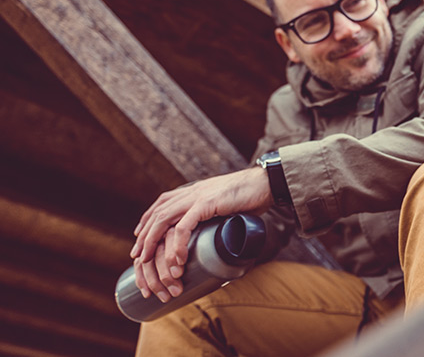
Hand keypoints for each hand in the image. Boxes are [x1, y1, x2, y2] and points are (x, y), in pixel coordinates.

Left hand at [130, 166, 273, 300]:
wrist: (266, 183)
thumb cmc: (251, 195)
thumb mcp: (225, 203)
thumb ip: (213, 212)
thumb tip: (212, 228)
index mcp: (194, 190)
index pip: (162, 204)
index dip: (148, 220)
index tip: (139, 236)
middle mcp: (191, 192)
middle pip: (157, 213)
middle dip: (144, 235)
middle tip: (137, 255)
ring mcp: (198, 197)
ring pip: (164, 219)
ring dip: (153, 241)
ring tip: (147, 260)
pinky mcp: (207, 204)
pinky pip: (185, 226)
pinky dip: (178, 243)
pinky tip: (176, 259)